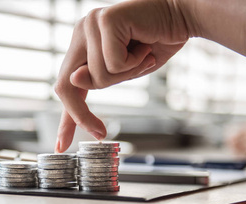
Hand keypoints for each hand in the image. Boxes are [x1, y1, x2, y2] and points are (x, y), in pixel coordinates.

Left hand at [54, 0, 189, 152]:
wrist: (184, 15)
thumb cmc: (155, 43)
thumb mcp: (125, 72)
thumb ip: (101, 80)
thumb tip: (75, 80)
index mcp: (83, 46)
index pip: (67, 86)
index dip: (65, 118)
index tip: (61, 145)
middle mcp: (81, 33)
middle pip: (66, 84)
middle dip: (82, 115)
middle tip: (100, 132)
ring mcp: (90, 24)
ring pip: (96, 77)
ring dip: (127, 75)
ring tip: (143, 56)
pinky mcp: (104, 20)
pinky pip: (113, 64)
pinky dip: (135, 63)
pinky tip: (145, 46)